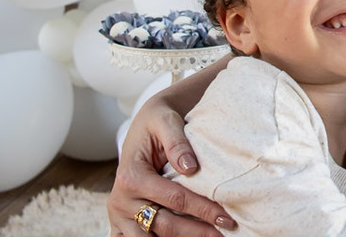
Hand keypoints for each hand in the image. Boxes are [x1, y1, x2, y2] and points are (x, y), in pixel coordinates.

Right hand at [107, 98, 233, 236]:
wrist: (146, 122)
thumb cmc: (158, 120)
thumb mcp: (166, 121)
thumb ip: (177, 143)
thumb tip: (190, 168)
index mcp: (131, 177)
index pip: (174, 199)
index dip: (202, 209)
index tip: (226, 217)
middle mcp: (120, 200)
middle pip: (164, 225)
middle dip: (197, 232)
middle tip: (224, 234)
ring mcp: (119, 215)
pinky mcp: (122, 222)